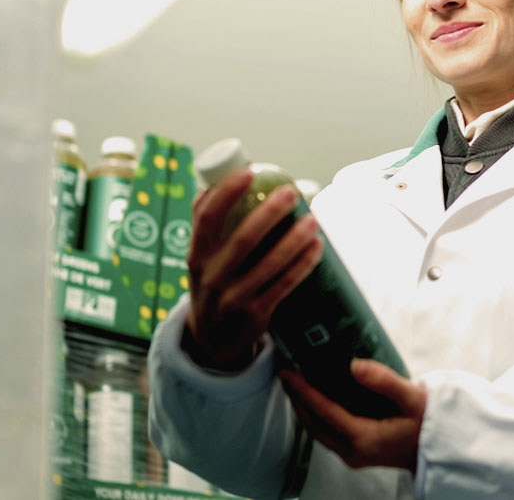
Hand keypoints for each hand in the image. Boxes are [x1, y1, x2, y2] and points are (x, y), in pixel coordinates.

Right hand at [184, 170, 322, 371]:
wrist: (211, 342)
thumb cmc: (210, 285)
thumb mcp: (199, 259)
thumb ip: (205, 226)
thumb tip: (212, 184)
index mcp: (196, 255)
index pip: (207, 218)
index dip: (226, 193)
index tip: (248, 173)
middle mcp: (212, 277)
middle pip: (244, 240)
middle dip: (270, 213)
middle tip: (291, 193)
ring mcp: (234, 297)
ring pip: (270, 264)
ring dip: (294, 239)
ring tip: (313, 220)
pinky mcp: (256, 314)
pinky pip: (285, 285)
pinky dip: (303, 264)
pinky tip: (317, 247)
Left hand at [279, 359, 426, 472]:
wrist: (442, 448)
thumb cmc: (429, 422)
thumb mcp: (412, 397)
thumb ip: (384, 381)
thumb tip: (355, 366)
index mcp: (364, 438)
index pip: (325, 412)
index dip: (304, 392)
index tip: (289, 374)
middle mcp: (353, 451)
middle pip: (314, 424)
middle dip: (297, 399)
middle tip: (286, 374)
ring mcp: (353, 456)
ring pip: (318, 432)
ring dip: (304, 408)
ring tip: (294, 385)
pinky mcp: (356, 454)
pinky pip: (327, 435)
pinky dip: (316, 416)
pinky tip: (315, 400)